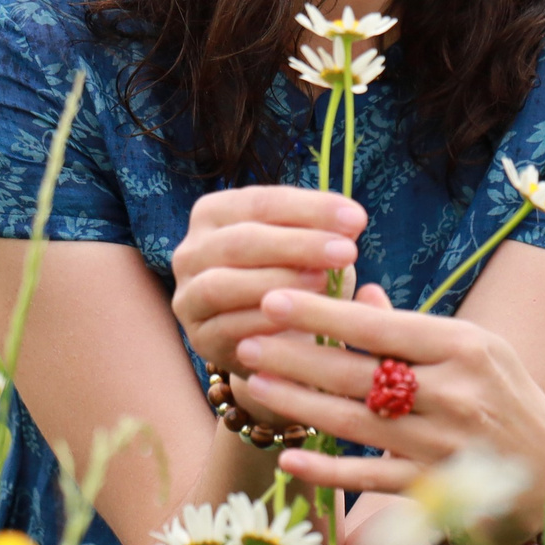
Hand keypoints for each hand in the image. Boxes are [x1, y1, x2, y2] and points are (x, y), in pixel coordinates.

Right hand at [169, 187, 365, 379]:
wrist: (279, 341)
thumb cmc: (296, 281)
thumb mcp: (309, 249)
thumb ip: (323, 231)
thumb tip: (350, 220)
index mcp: (215, 214)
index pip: (261, 203)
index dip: (309, 208)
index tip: (356, 219)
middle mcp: (191, 251)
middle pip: (240, 241)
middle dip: (297, 244)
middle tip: (347, 251)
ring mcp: (188, 296)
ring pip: (222, 284)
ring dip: (276, 281)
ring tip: (324, 282)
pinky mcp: (200, 337)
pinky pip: (227, 327)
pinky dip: (265, 321)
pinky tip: (302, 318)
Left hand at [238, 286, 544, 544]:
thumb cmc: (498, 394)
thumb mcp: (471, 350)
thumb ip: (412, 328)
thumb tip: (361, 291)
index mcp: (464, 348)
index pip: (380, 326)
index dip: (323, 313)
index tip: (273, 298)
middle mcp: (455, 394)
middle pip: (358, 374)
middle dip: (295, 357)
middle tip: (246, 341)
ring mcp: (443, 445)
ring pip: (354, 423)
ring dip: (297, 403)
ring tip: (252, 383)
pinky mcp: (434, 489)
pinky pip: (369, 478)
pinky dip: (328, 469)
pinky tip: (289, 455)